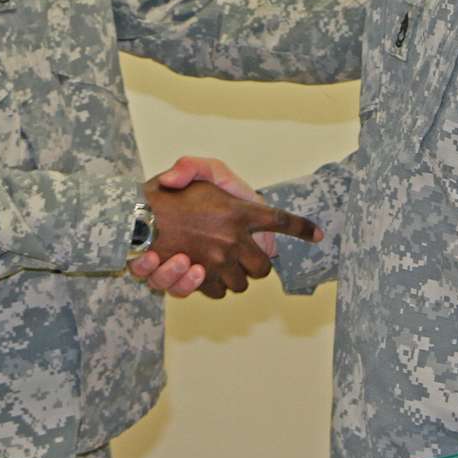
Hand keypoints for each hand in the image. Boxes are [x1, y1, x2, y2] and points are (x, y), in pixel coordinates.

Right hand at [132, 174, 319, 299]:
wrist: (138, 221)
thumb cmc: (168, 194)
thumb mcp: (192, 169)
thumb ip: (195, 166)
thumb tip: (181, 178)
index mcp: (239, 209)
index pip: (282, 221)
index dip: (303, 229)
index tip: (319, 235)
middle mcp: (233, 239)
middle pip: (265, 266)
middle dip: (259, 264)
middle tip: (247, 255)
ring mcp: (218, 262)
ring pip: (243, 283)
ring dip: (237, 276)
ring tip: (222, 263)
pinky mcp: (199, 279)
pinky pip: (218, 291)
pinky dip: (214, 286)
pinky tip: (202, 273)